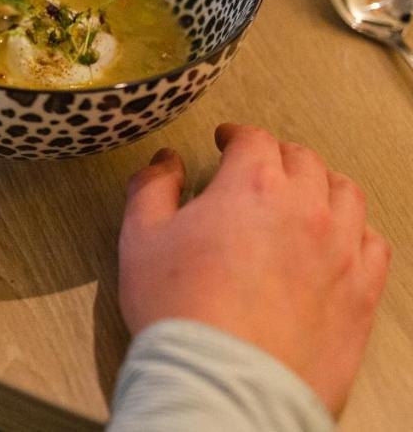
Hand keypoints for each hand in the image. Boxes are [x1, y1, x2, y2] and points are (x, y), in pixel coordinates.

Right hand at [118, 124, 390, 414]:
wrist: (224, 380)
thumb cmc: (181, 311)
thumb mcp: (141, 237)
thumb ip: (152, 188)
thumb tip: (164, 162)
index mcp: (252, 185)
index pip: (254, 139)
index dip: (236, 135)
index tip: (227, 141)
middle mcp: (306, 208)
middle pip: (303, 161)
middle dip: (278, 156)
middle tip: (260, 165)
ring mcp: (340, 250)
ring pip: (346, 195)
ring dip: (323, 185)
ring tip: (305, 194)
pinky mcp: (361, 292)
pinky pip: (373, 245)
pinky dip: (356, 233)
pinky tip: (338, 240)